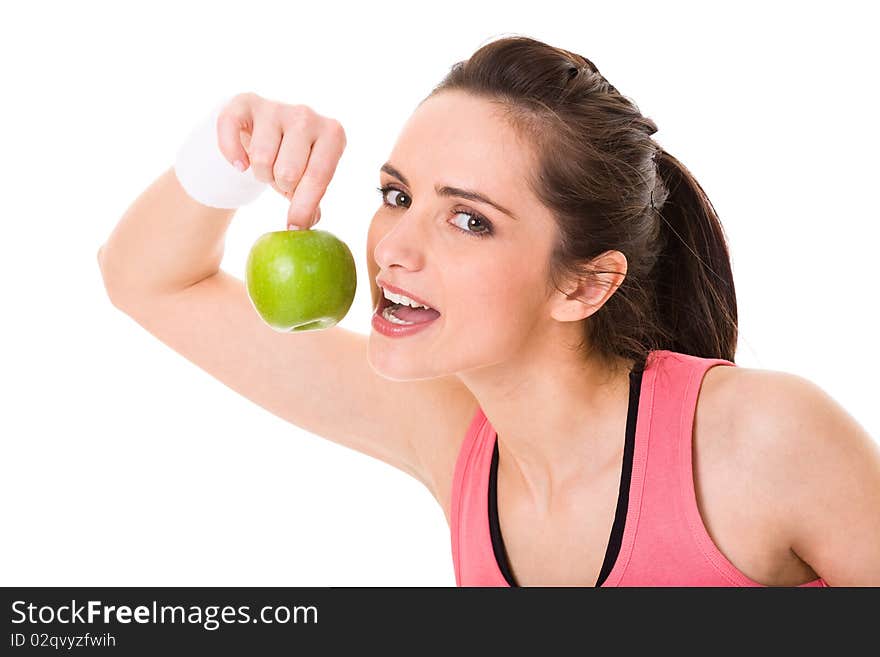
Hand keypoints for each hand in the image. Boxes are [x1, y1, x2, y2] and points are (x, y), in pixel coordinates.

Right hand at [216, 92, 346, 228]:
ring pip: (261, 158)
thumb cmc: (295, 162)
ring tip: (268, 167)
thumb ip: (311, 203)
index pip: (318, 177)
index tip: (293, 226)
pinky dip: (232, 154)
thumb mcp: (309, 181)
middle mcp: (307, 115)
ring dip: (260, 173)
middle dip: (281, 185)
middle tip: (282, 179)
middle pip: (288, 172)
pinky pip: (230, 131)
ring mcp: (276, 106)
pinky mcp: (246, 102)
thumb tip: (304, 223)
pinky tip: (240, 163)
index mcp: (332, 135)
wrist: (266, 131)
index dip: (303, 206)